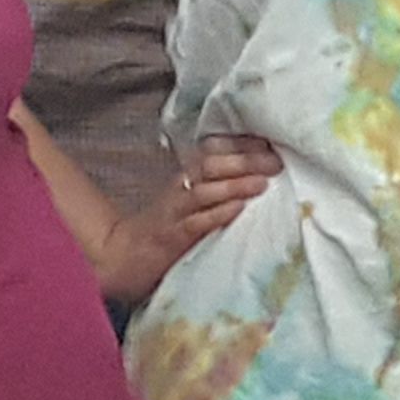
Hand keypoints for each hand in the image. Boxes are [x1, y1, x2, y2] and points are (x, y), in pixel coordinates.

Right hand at [100, 135, 282, 304]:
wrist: (124, 257)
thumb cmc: (168, 228)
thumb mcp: (190, 200)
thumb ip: (218, 185)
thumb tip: (262, 173)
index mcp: (188, 176)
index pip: (215, 150)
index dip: (242, 144)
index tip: (272, 142)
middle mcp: (182, 187)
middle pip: (211, 164)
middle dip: (244, 160)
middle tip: (275, 162)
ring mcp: (176, 212)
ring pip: (204, 190)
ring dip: (234, 185)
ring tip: (262, 182)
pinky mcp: (173, 237)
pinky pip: (195, 223)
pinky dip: (217, 214)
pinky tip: (238, 209)